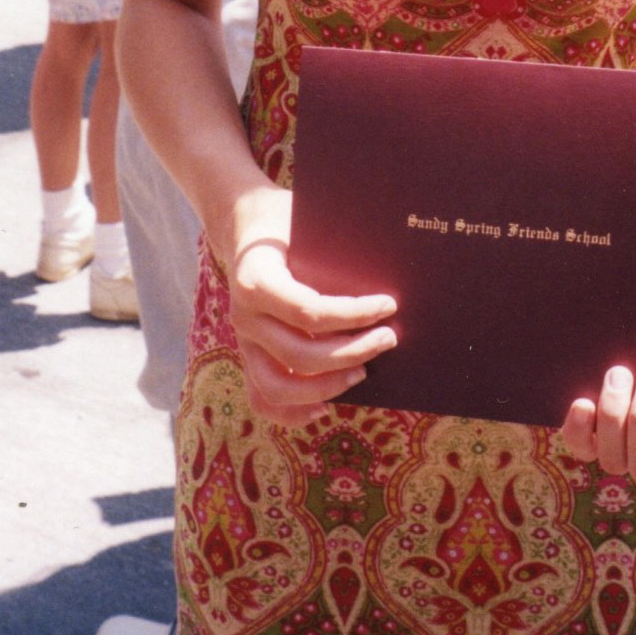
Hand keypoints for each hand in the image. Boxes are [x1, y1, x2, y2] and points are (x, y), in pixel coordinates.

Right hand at [225, 196, 396, 428]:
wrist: (245, 227)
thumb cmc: (287, 223)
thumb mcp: (307, 222)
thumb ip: (335, 248)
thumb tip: (393, 265)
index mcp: (256, 280)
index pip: (309, 311)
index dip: (354, 314)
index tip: (389, 305)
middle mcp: (243, 316)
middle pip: (300, 354)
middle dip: (352, 351)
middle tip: (389, 338)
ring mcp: (242, 341)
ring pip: (279, 386)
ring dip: (327, 386)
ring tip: (363, 372)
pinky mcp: (247, 356)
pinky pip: (262, 398)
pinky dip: (291, 412)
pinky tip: (324, 407)